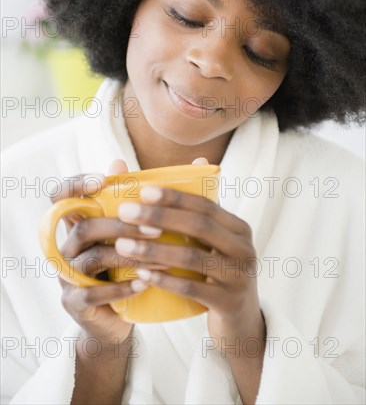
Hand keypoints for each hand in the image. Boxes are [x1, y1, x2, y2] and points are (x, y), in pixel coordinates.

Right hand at [51, 159, 160, 349]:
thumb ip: (161, 198)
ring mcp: (68, 275)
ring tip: (162, 257)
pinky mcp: (74, 302)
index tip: (103, 180)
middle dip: (121, 224)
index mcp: (81, 222)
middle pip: (85, 226)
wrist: (120, 315)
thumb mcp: (143, 230)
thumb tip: (198, 162)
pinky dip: (120, 288)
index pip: (60, 196)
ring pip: (91, 258)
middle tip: (157, 228)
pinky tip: (144, 282)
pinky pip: (92, 293)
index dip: (75, 185)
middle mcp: (69, 245)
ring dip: (128, 255)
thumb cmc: (135, 263)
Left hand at [115, 158, 265, 357]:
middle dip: (158, 217)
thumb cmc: (217, 274)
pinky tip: (140, 273)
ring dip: (153, 249)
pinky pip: (191, 288)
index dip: (174, 197)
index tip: (143, 191)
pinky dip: (164, 279)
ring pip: (191, 257)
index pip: (206, 204)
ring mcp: (239, 277)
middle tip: (124, 213)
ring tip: (122, 244)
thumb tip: (192, 163)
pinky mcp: (228, 303)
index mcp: (238, 228)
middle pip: (199, 226)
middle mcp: (244, 249)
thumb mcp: (215, 244)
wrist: (240, 321)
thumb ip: (198, 214)